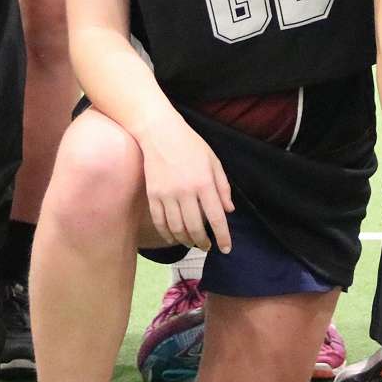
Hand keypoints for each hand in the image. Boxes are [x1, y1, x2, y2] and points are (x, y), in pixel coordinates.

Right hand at [136, 114, 233, 252]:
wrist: (159, 133)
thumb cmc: (190, 145)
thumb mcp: (213, 161)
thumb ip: (223, 186)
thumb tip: (229, 210)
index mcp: (204, 182)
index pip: (216, 217)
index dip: (223, 237)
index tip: (226, 249)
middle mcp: (186, 191)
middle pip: (195, 228)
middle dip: (203, 242)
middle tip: (206, 247)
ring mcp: (167, 194)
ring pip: (177, 229)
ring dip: (186, 240)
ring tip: (192, 243)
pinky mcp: (152, 195)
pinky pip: (160, 222)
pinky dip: (167, 234)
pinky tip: (174, 237)